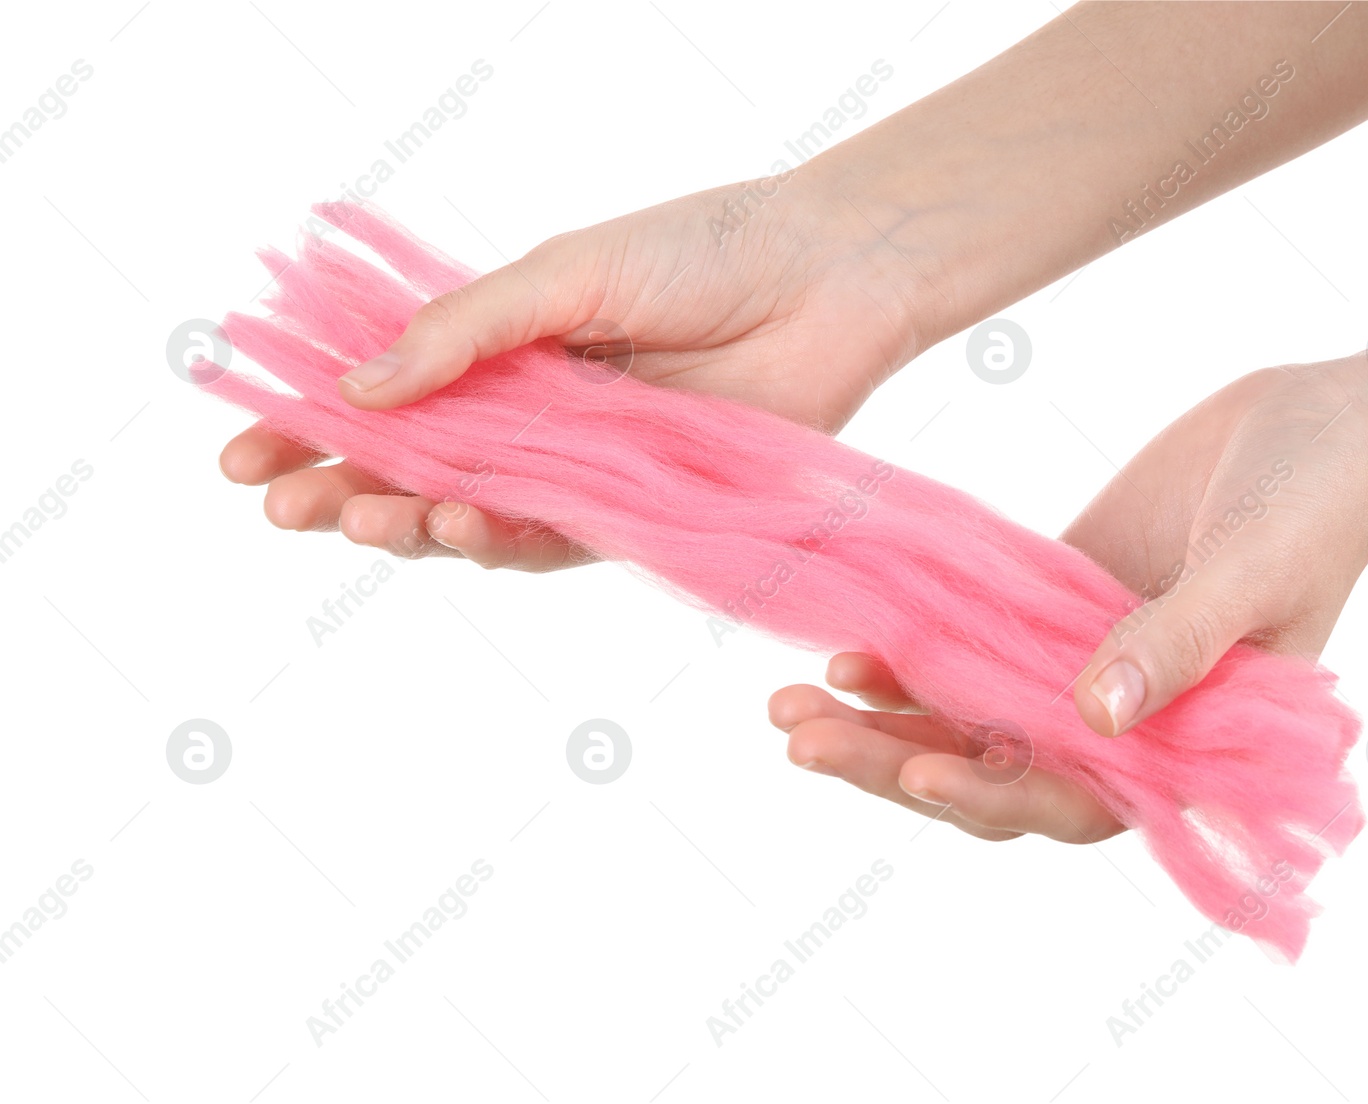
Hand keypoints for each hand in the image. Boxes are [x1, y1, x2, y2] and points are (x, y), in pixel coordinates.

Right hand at [219, 177, 917, 569]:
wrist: (821, 279)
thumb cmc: (698, 252)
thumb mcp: (563, 273)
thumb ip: (466, 332)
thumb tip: (357, 384)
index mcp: (502, 353)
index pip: (388, 403)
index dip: (311, 432)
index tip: (241, 455)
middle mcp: (533, 420)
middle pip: (417, 475)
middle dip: (344, 494)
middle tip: (285, 506)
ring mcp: (581, 472)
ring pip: (477, 520)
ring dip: (413, 525)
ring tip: (365, 518)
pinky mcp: (637, 514)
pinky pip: (557, 542)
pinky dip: (503, 538)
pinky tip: (460, 522)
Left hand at [769, 358, 1367, 841]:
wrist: (1326, 427)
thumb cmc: (1321, 509)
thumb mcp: (1257, 574)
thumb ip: (1182, 645)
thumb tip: (1096, 717)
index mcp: (1185, 747)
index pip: (1073, 800)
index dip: (991, 797)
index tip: (914, 768)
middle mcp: (1121, 723)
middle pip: (989, 768)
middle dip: (891, 761)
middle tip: (797, 735)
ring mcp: (1080, 667)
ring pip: (965, 715)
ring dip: (879, 716)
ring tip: (787, 702)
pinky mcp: (1055, 608)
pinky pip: (969, 646)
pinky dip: (912, 653)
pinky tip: (844, 645)